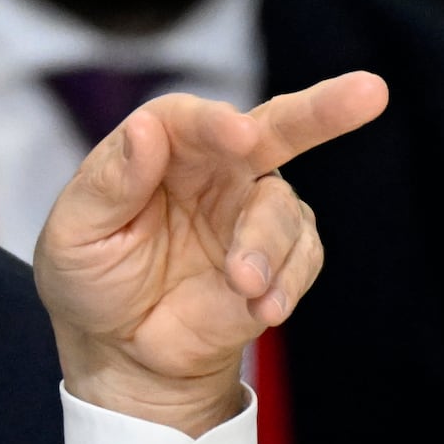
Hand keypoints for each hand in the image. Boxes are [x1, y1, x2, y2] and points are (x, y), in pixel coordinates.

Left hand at [34, 70, 388, 435]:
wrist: (119, 350)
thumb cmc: (89, 277)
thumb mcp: (75, 233)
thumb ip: (109, 184)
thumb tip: (145, 128)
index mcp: (161, 148)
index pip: (190, 119)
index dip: (214, 122)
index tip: (238, 134)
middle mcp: (216, 168)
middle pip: (275, 127)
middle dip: (321, 110)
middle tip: (368, 93)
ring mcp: (252, 212)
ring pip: (283, 209)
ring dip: (267, 246)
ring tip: (242, 284)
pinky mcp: (279, 259)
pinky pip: (301, 260)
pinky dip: (284, 283)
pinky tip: (261, 308)